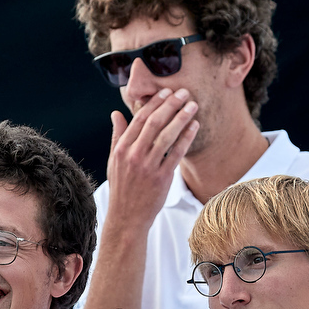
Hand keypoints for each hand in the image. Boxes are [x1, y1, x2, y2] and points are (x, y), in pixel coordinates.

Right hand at [104, 89, 199, 231]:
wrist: (127, 217)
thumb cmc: (122, 187)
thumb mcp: (114, 161)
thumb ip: (117, 136)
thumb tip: (116, 113)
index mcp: (122, 148)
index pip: (139, 119)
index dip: (154, 103)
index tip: (166, 91)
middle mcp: (133, 155)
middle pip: (154, 123)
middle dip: (170, 105)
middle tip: (184, 92)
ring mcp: (148, 167)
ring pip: (166, 136)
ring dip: (181, 118)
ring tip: (192, 105)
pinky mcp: (161, 178)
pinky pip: (176, 154)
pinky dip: (186, 138)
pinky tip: (194, 126)